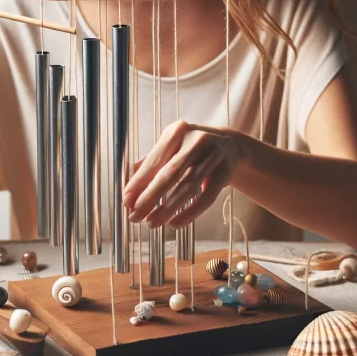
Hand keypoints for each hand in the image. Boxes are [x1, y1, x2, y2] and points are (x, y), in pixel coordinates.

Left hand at [123, 120, 241, 228]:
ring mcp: (213, 156)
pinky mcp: (225, 172)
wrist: (230, 145)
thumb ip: (151, 163)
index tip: (126, 200)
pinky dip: (189, 213)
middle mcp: (196, 141)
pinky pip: (206, 198)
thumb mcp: (172, 146)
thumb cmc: (191, 148)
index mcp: (177, 131)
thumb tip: (128, 189)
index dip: (139, 182)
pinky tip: (174, 223)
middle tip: (134, 216)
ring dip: (167, 209)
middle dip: (150, 197)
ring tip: (151, 223)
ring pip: (187, 187)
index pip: (154, 160)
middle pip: (170, 174)